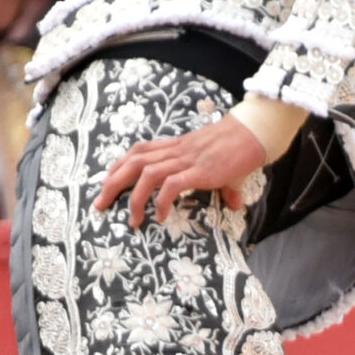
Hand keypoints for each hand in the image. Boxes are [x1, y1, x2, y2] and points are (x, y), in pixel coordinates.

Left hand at [94, 117, 268, 228]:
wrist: (254, 134)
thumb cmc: (239, 149)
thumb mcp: (222, 166)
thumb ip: (222, 185)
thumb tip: (234, 203)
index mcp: (176, 147)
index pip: (138, 151)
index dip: (118, 166)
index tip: (106, 183)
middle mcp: (176, 152)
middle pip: (133, 162)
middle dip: (112, 183)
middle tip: (101, 205)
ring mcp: (187, 161)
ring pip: (147, 173)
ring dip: (134, 198)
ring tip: (132, 221)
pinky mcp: (200, 171)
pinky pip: (172, 185)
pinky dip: (161, 201)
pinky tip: (160, 216)